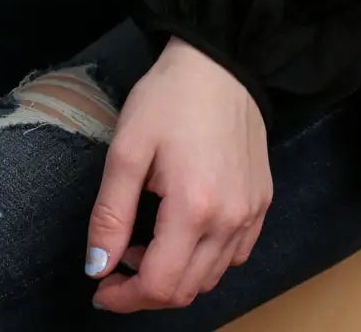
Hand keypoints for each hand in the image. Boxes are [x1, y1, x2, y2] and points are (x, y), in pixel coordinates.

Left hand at [86, 38, 271, 313]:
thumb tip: (98, 269)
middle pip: (187, 290)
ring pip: (211, 278)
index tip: (100, 288)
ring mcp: (251, 212)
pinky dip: (206, 261)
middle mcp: (230, 219)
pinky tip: (184, 234)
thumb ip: (111, 214)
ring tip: (146, 246)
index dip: (125, 298)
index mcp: (194, 208)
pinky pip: (235, 254)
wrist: (219, 61)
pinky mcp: (262, 201)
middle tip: (117, 267)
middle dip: (145, 292)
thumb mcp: (127, 149)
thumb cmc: (169, 98)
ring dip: (175, 277)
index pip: (160, 285)